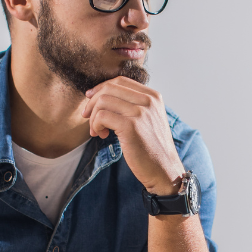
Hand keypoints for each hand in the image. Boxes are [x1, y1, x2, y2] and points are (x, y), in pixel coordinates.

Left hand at [82, 77, 184, 194]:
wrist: (164, 170)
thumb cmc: (152, 148)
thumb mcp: (148, 119)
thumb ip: (133, 105)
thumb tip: (101, 95)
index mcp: (153, 96)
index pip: (120, 81)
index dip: (101, 88)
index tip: (90, 100)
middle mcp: (148, 101)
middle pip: (109, 89)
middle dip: (92, 102)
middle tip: (87, 117)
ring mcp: (140, 113)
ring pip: (103, 101)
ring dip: (93, 117)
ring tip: (96, 131)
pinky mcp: (131, 127)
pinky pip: (102, 116)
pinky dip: (96, 125)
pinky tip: (102, 135)